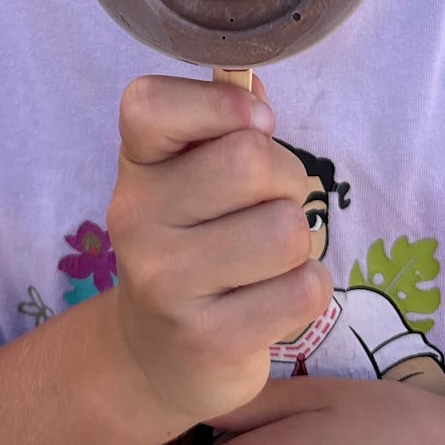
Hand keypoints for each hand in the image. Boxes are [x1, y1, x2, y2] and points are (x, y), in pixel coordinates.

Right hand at [106, 76, 331, 428]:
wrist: (154, 356)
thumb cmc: (192, 242)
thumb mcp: (189, 176)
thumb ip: (224, 124)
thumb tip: (255, 88)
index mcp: (136, 165)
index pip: (150, 102)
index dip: (221, 102)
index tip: (254, 123)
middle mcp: (137, 217)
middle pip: (250, 161)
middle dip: (286, 180)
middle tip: (269, 204)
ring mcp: (166, 282)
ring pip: (286, 230)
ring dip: (299, 242)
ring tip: (269, 257)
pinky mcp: (208, 339)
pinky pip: (304, 290)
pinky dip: (307, 289)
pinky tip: (272, 298)